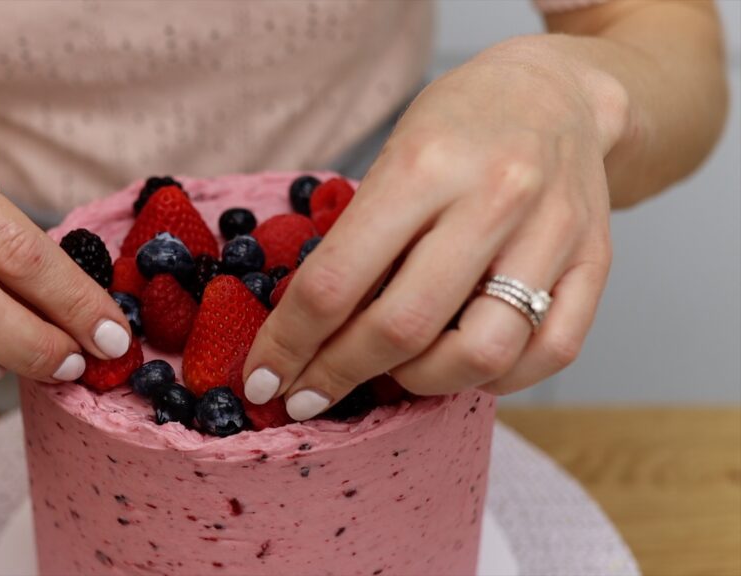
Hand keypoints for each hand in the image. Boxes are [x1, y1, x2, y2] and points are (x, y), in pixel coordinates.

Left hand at [244, 37, 627, 419]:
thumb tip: (308, 332)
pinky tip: (460, 367)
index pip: (337, 280)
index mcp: (424, 165)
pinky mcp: (596, 262)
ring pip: (480, 354)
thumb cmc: (458, 126)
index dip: (290, 343)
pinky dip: (494, 380)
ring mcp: (553, 233)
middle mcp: (494, 198)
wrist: (557, 95)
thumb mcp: (391, 156)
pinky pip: (547, 355)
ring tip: (393, 373)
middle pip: (402, 327)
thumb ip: (358, 239)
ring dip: (419, 382)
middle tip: (307, 395)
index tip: (264, 378)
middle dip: (337, 375)